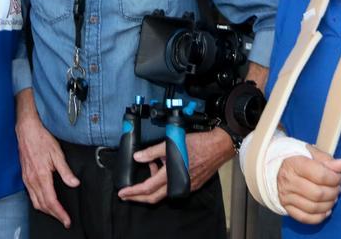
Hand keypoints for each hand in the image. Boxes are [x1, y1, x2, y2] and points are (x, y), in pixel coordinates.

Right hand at [16, 116, 79, 227]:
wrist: (27, 130)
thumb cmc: (42, 139)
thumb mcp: (57, 154)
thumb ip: (66, 171)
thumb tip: (74, 183)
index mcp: (41, 175)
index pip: (51, 201)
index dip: (60, 213)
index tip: (67, 220)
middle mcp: (32, 180)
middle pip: (42, 205)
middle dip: (54, 215)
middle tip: (64, 219)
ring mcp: (27, 179)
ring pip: (35, 202)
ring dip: (46, 210)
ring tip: (57, 213)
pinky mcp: (24, 176)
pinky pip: (31, 195)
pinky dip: (39, 202)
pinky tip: (45, 201)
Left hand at [117, 127, 233, 203]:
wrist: (218, 146)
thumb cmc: (198, 143)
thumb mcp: (172, 143)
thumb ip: (153, 151)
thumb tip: (138, 157)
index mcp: (171, 174)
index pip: (147, 188)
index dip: (133, 192)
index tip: (123, 193)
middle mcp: (178, 184)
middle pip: (153, 197)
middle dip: (138, 197)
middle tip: (127, 194)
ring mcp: (186, 186)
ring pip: (163, 192)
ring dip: (153, 185)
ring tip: (150, 165)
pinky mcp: (192, 184)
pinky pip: (173, 187)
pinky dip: (164, 181)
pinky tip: (162, 167)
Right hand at [277, 145, 340, 223]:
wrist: (277, 168)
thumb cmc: (298, 160)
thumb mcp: (312, 154)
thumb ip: (328, 160)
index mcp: (294, 164)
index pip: (320, 175)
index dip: (335, 178)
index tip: (339, 177)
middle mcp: (288, 181)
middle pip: (318, 194)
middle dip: (333, 192)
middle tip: (337, 188)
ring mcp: (286, 196)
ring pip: (313, 207)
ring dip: (329, 204)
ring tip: (333, 197)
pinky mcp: (286, 207)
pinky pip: (305, 218)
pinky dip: (319, 216)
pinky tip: (326, 210)